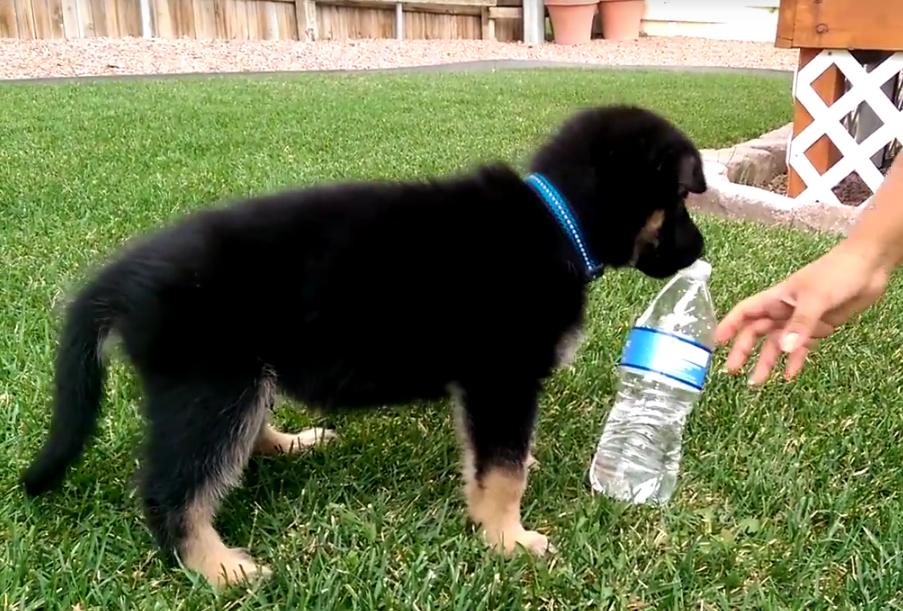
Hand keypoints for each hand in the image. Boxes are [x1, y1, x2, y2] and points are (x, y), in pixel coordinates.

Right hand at [715, 241, 890, 383]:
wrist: (869, 267)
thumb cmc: (837, 273)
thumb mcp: (817, 298)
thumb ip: (801, 324)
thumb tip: (783, 350)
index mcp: (776, 298)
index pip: (745, 313)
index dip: (728, 326)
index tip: (715, 344)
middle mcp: (784, 311)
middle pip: (756, 333)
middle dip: (743, 351)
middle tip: (733, 371)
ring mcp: (800, 321)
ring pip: (776, 344)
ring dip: (767, 362)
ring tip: (758, 382)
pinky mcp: (818, 328)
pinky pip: (801, 348)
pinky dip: (795, 361)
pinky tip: (790, 375)